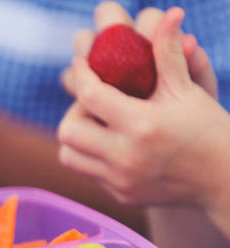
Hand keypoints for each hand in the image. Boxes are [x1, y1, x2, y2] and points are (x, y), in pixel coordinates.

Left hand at [57, 6, 229, 208]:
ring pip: (68, 155)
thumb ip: (169, 55)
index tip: (83, 62)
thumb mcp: (188, 91)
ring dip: (76, 136)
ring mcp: (120, 180)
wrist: (223, 179)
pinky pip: (87, 172)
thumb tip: (168, 15)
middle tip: (92, 102)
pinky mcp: (120, 195)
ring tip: (97, 123)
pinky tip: (110, 144)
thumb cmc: (206, 129)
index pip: (90, 96)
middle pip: (68, 129)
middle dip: (74, 111)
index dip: (82, 74)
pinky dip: (91, 155)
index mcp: (142, 126)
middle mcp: (126, 157)